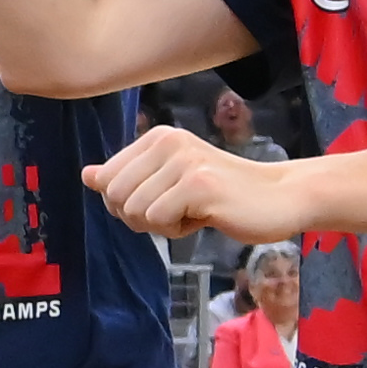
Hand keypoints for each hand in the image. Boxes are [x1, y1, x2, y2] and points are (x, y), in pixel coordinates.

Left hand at [86, 122, 299, 244]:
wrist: (279, 197)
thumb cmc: (223, 194)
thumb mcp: (169, 181)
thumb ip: (129, 177)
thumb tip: (87, 175)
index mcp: (156, 137)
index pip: (106, 180)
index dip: (126, 205)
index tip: (160, 202)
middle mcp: (166, 141)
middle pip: (114, 196)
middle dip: (139, 218)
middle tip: (176, 212)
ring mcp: (183, 161)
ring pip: (134, 210)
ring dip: (161, 225)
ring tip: (193, 212)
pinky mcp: (198, 184)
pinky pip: (158, 220)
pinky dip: (177, 231)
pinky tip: (204, 218)